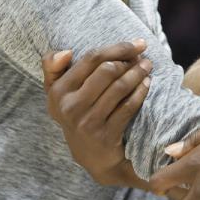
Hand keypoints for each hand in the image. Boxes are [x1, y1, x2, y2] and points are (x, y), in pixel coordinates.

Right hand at [41, 41, 152, 185]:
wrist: (91, 155)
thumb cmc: (76, 113)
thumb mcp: (57, 93)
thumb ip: (53, 67)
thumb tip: (65, 51)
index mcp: (58, 92)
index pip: (91, 59)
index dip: (117, 48)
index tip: (135, 43)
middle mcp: (70, 107)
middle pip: (108, 70)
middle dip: (129, 60)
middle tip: (142, 57)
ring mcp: (88, 122)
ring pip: (120, 87)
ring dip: (138, 73)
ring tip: (147, 66)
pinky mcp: (106, 135)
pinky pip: (128, 106)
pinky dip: (141, 91)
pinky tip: (147, 83)